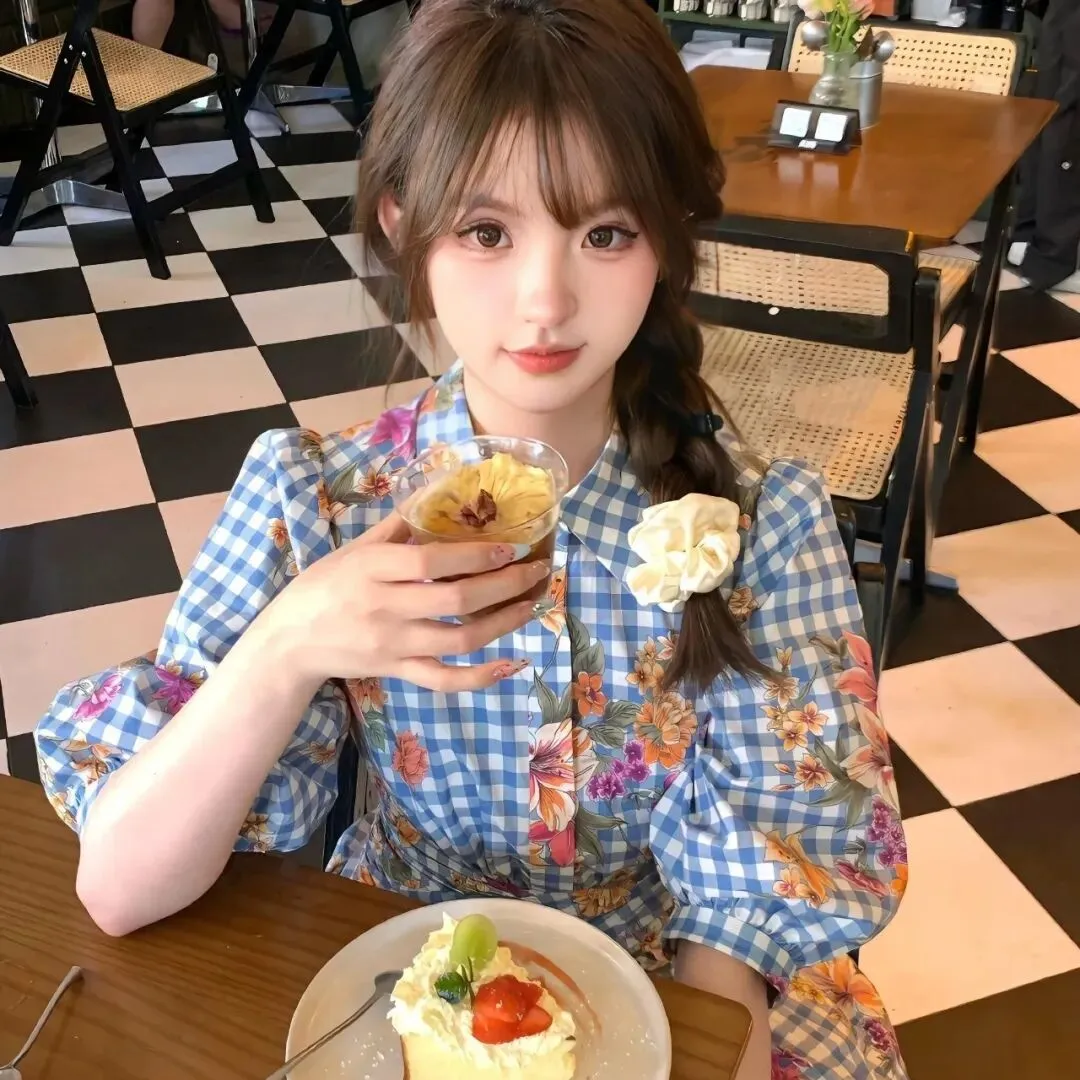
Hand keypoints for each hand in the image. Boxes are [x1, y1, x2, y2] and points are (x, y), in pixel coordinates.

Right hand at [259, 512, 546, 692]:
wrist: (288, 641)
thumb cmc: (323, 585)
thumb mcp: (353, 549)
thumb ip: (397, 527)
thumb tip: (439, 493)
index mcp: (372, 568)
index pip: (430, 561)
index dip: (474, 555)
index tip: (509, 546)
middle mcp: (385, 607)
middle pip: (455, 600)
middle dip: (504, 585)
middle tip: (536, 571)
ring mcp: (393, 644)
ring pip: (459, 641)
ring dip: (503, 624)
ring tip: (530, 605)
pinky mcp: (396, 672)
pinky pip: (444, 680)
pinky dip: (479, 678)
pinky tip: (510, 665)